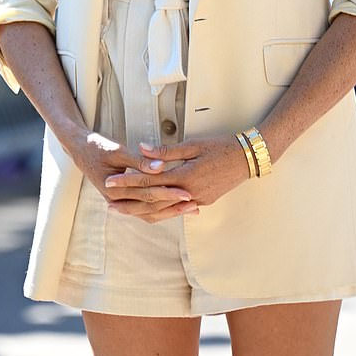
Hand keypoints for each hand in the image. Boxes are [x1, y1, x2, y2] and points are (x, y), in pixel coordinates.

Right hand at [68, 131, 197, 221]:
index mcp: (115, 191)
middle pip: (151, 208)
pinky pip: (144, 208)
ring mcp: (120, 201)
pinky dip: (160, 208)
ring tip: (191, 209)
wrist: (79, 150)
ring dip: (170, 211)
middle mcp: (117, 201)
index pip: (148, 195)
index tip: (187, 193)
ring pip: (149, 212)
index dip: (169, 194)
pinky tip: (175, 206)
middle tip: (195, 204)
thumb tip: (160, 167)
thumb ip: (139, 161)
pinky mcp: (124, 198)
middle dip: (174, 207)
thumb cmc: (96, 147)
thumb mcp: (117, 151)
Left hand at [103, 136, 250, 221]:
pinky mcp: (202, 202)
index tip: (109, 182)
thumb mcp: (193, 144)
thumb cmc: (221, 147)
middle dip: (129, 202)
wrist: (247, 160)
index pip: (149, 181)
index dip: (128, 182)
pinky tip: (149, 210)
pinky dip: (160, 210)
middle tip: (108, 204)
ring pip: (163, 210)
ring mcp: (196, 201)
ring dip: (142, 210)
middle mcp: (188, 193)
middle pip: (152, 201)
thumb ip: (166, 151)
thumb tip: (142, 148)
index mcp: (184, 176)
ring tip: (123, 210)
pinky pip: (176, 210)